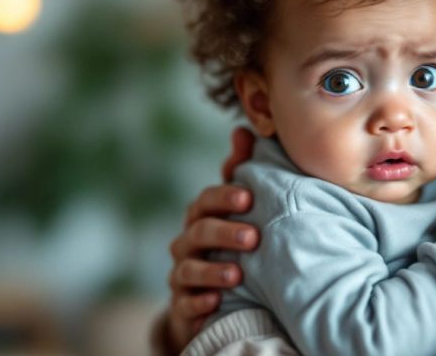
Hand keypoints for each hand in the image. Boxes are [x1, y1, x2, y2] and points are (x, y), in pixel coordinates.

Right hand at [164, 128, 258, 352]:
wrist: (217, 293)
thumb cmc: (230, 240)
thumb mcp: (235, 207)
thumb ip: (239, 171)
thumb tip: (243, 131)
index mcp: (202, 215)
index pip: (207, 201)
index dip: (224, 198)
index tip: (248, 198)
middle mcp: (187, 242)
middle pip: (198, 233)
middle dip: (224, 233)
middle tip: (253, 238)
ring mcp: (182, 273)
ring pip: (189, 269)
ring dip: (212, 271)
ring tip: (238, 275)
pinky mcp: (182, 304)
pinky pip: (184, 303)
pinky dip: (198, 302)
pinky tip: (215, 302)